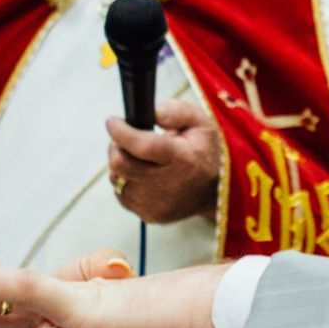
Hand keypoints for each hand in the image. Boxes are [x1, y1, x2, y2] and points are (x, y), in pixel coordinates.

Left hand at [107, 99, 220, 224]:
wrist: (215, 192)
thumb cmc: (205, 152)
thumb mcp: (201, 123)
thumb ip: (177, 112)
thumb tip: (154, 113)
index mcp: (182, 159)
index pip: (142, 146)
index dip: (121, 132)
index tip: (113, 121)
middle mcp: (168, 184)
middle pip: (121, 165)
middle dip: (115, 147)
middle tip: (122, 139)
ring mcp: (157, 204)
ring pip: (117, 180)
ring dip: (120, 165)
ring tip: (136, 158)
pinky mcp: (150, 215)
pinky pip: (122, 195)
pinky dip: (126, 181)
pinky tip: (140, 175)